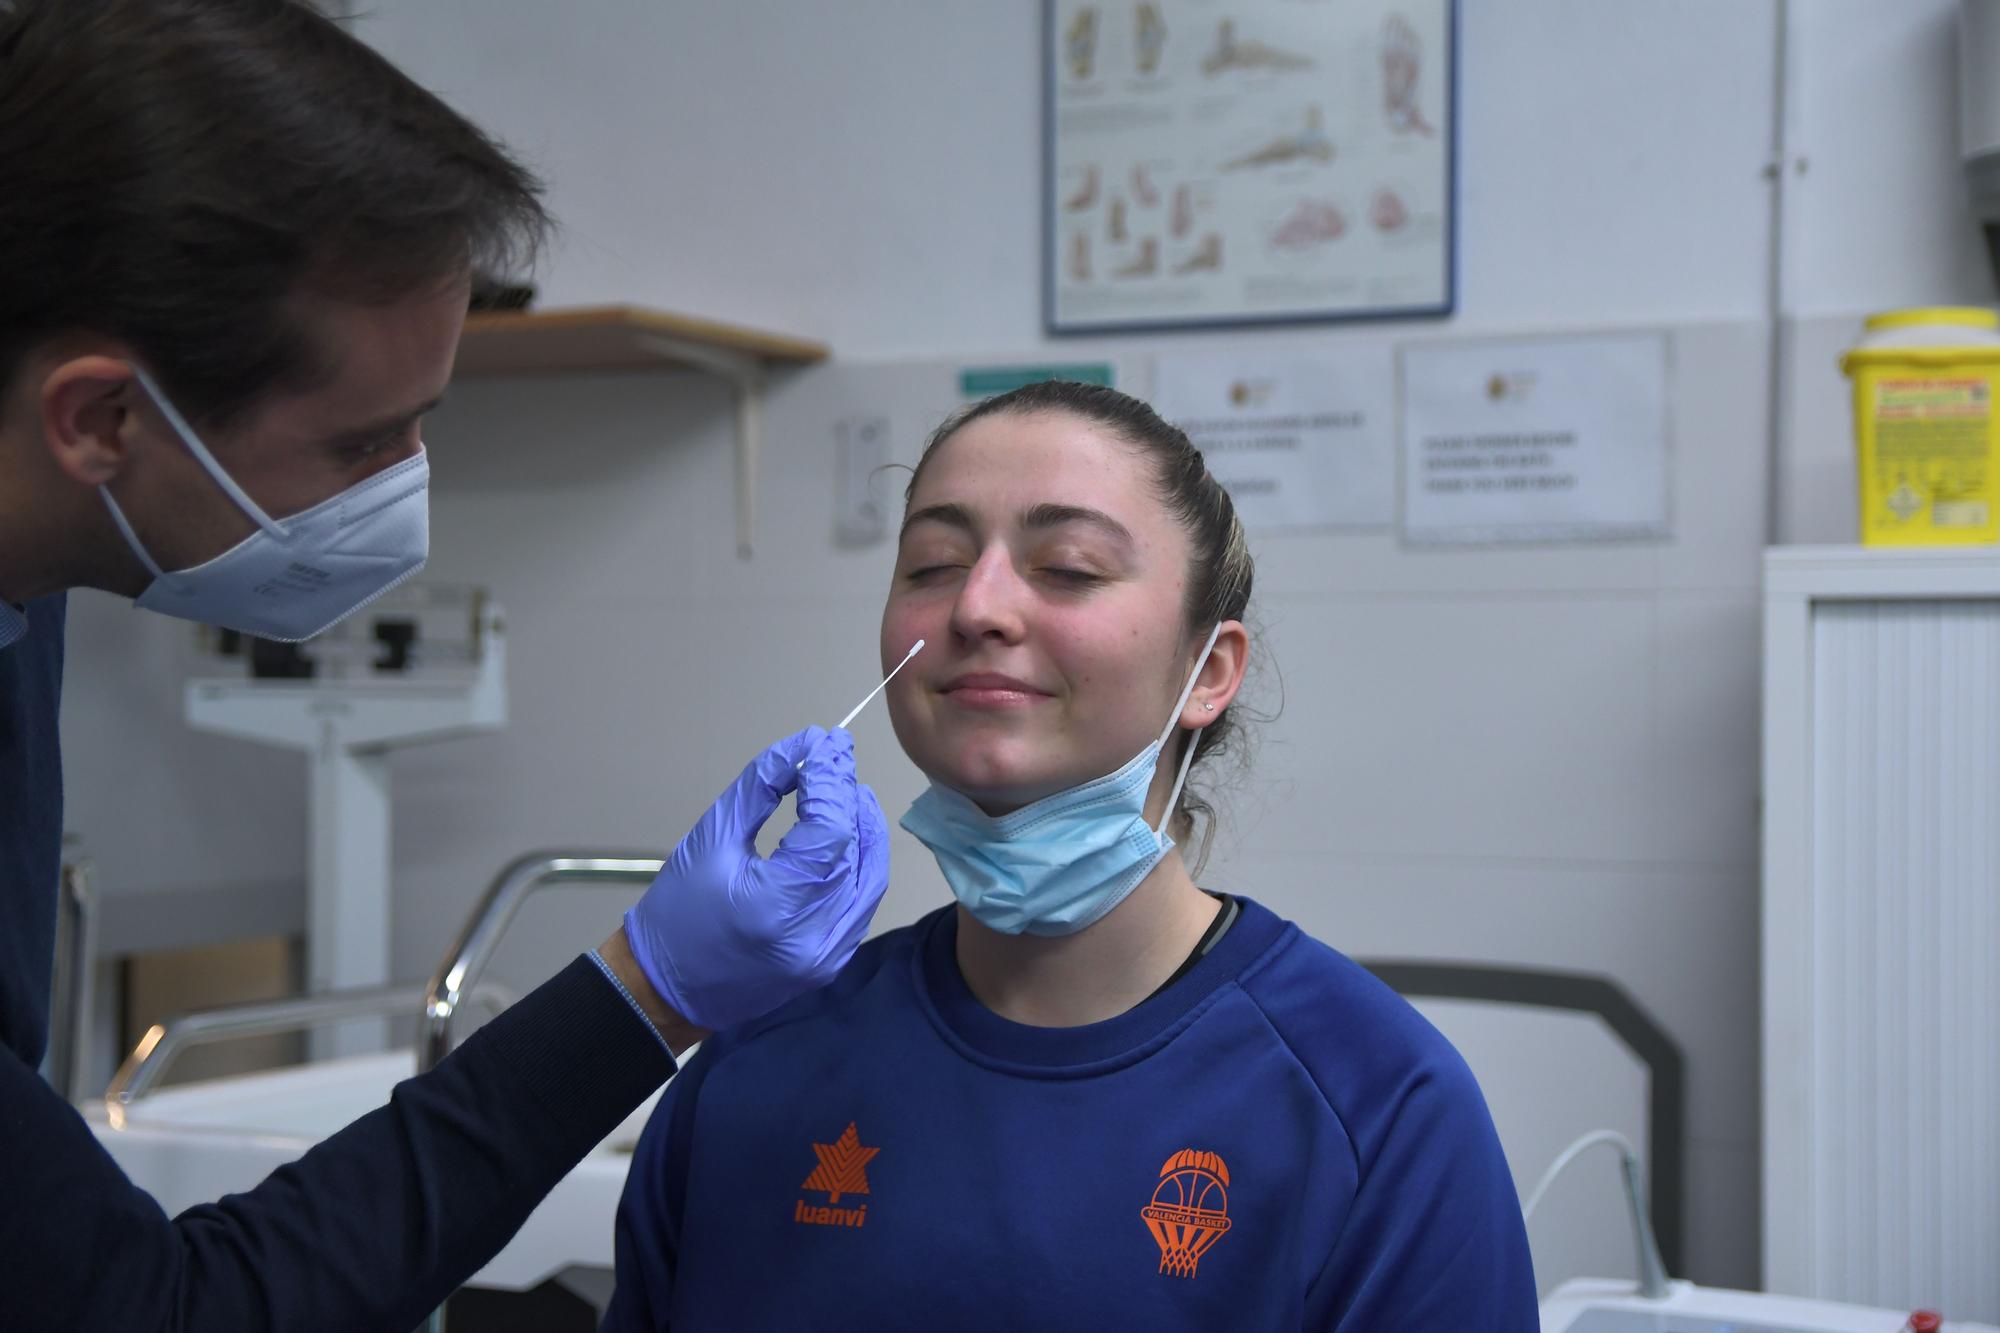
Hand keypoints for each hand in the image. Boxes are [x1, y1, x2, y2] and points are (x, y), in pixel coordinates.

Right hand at [622, 727, 888, 1031]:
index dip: (831, 781)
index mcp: (774, 908)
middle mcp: (812, 937)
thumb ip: (762, 786)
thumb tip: (804, 746)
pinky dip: (860, 861)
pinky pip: (862, 901)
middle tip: (835, 756)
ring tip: (844, 789)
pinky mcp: (831, 961)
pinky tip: (847, 832)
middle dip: (847, 796)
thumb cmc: (677, 913)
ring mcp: (828, 955)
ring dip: (863, 826)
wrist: (664, 990)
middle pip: (855, 849)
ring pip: (870, 875)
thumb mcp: (711, 837)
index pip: (829, 831)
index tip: (825, 744)